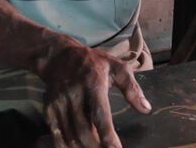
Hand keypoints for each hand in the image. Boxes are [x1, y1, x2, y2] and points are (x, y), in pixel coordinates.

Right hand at [36, 39, 151, 147]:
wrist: (60, 57)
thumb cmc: (94, 62)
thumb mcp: (117, 67)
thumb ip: (132, 88)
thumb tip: (146, 109)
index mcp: (93, 83)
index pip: (100, 114)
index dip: (107, 136)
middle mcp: (74, 94)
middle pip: (84, 130)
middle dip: (96, 147)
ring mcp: (59, 102)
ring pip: (70, 135)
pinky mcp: (49, 109)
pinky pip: (56, 133)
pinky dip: (66, 145)